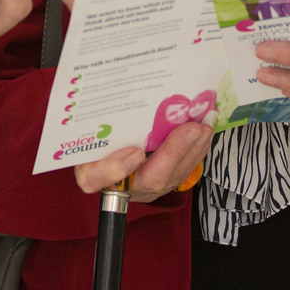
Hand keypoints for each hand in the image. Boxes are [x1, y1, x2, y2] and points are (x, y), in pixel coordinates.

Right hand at [73, 121, 211, 202]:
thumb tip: (116, 103)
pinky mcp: (160, 182)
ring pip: (171, 176)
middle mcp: (119, 185)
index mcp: (92, 171)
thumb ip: (96, 124)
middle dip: (175, 153)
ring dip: (191, 151)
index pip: (96, 179)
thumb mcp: (86, 130)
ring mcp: (143, 187)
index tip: (135, 152)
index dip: (116, 167)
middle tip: (192, 128)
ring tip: (203, 127)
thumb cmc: (94, 137)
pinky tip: (203, 135)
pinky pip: (180, 172)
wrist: (107, 150)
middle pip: (148, 179)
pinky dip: (195, 153)